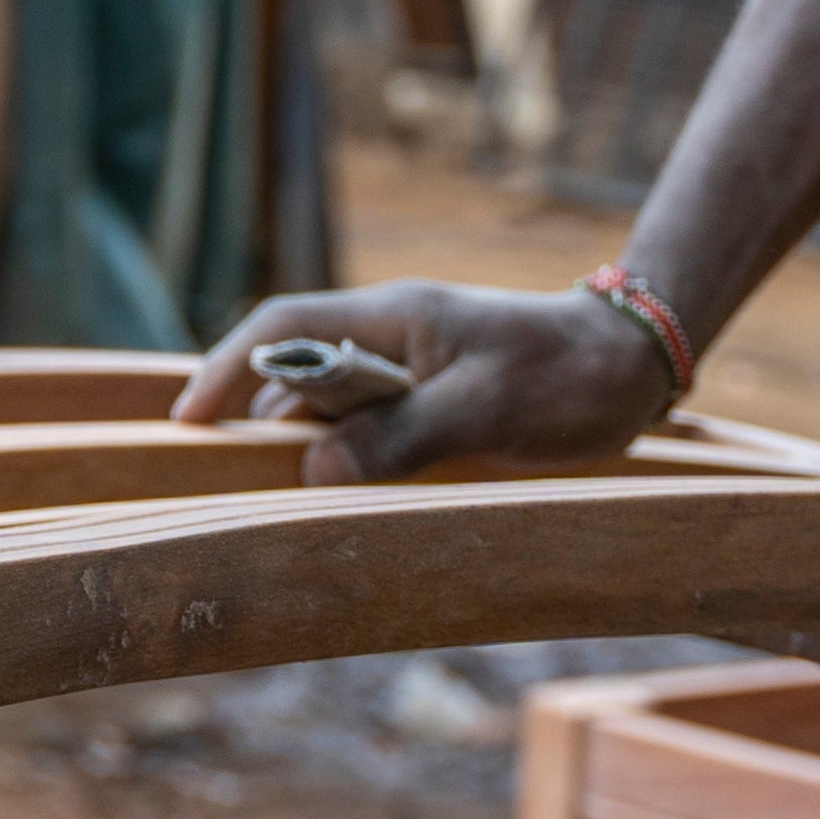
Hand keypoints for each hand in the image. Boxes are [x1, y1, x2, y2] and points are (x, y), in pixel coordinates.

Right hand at [166, 279, 681, 483]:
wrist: (633, 361)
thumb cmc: (566, 376)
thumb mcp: (484, 410)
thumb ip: (399, 437)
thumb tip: (312, 471)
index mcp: (394, 317)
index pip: (282, 327)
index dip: (225, 370)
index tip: (186, 422)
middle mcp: (391, 334)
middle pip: (296, 369)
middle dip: (257, 420)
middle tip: (228, 483)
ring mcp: (411, 364)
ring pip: (331, 401)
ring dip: (306, 446)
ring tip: (282, 501)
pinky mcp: (433, 395)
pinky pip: (369, 422)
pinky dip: (347, 455)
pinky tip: (348, 495)